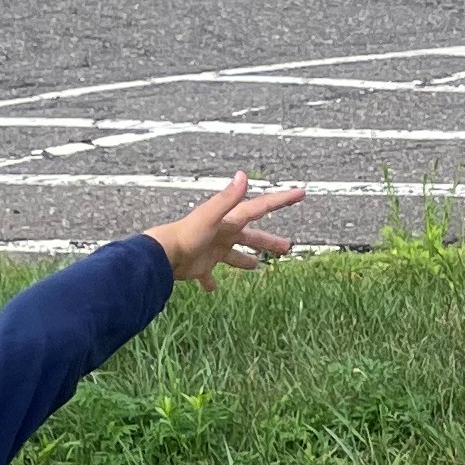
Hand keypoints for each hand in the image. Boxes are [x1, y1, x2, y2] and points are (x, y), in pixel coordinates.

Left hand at [147, 174, 305, 291]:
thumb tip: (243, 175)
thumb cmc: (188, 235)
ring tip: (257, 266)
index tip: (301, 193)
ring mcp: (212, 251)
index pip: (260, 207)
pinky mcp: (201, 267)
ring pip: (235, 256)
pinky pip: (209, 276)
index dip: (282, 200)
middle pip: (251, 237)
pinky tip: (212, 290)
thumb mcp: (211, 216)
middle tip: (287, 247)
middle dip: (269, 241)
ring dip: (245, 260)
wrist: (163, 256)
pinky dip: (211, 282)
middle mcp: (224, 234)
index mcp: (230, 221)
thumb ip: (228, 198)